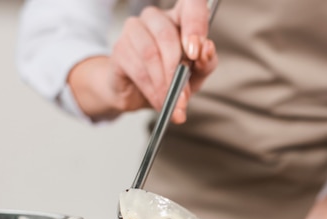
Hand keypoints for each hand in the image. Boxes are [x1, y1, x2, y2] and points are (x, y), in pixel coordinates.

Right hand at [67, 0, 217, 121]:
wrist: (138, 94)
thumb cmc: (171, 77)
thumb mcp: (196, 74)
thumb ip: (206, 63)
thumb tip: (206, 50)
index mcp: (180, 17)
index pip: (192, 4)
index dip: (195, 23)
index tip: (197, 52)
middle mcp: (156, 17)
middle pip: (167, 35)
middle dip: (177, 70)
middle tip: (183, 94)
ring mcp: (134, 30)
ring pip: (150, 54)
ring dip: (164, 83)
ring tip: (171, 102)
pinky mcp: (119, 48)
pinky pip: (138, 69)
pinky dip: (152, 90)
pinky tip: (159, 101)